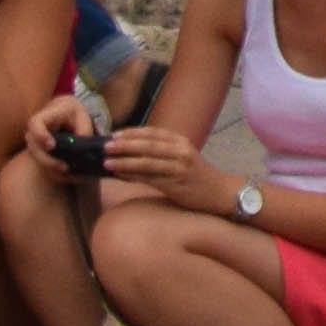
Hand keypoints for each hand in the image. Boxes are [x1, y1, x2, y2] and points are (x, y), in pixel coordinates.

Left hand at [95, 127, 217, 199]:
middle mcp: (181, 151)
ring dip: (125, 161)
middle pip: (149, 145)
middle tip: (106, 146)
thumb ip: (161, 153)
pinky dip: (133, 176)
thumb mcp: (182, 158)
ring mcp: (179, 167)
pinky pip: (150, 179)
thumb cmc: (196, 176)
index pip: (153, 132)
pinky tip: (121, 176)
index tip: (115, 134)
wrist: (219, 192)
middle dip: (125, 145)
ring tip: (107, 161)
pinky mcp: (176, 184)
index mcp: (181, 141)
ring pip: (148, 162)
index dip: (133, 133)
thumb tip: (129, 153)